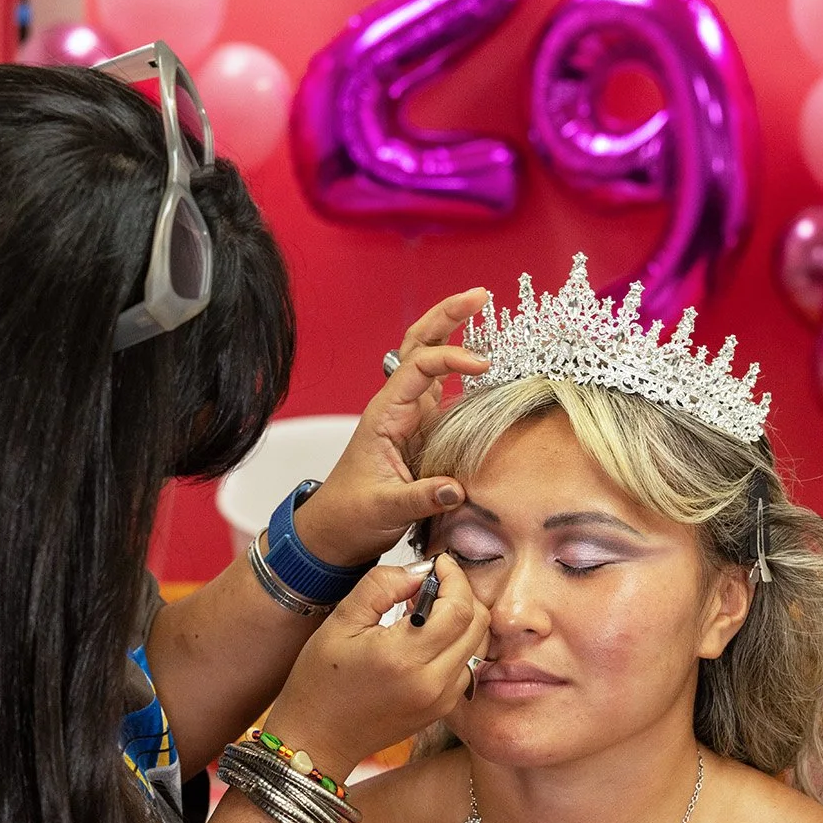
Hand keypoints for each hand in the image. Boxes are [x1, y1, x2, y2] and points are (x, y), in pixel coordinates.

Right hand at [264, 555, 489, 781]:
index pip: (459, 608)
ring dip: (461, 619)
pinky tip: (424, 638)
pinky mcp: (441, 709)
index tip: (439, 563)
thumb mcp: (341, 621)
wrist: (317, 738)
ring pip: (477, 644)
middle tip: (434, 582)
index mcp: (404, 657)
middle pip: (478, 623)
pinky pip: (465, 666)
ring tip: (425, 610)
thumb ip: (382, 586)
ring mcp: (440, 699)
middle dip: (462, 593)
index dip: (455, 577)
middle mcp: (431, 682)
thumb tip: (420, 571)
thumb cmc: (320, 680)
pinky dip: (455, 644)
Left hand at [293, 288, 489, 568]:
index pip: (419, 368)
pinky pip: (443, 387)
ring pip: (429, 358)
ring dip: (453, 330)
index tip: (482, 366)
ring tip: (482, 304)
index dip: (450, 359)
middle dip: (447, 316)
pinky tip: (485, 357)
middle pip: (419, 344)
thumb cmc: (353, 514)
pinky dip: (462, 366)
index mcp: (385, 414)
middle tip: (479, 294)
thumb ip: (420, 497)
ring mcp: (411, 413)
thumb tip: (457, 489)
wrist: (337, 528)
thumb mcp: (384, 508)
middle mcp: (398, 405)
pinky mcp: (423, 428)